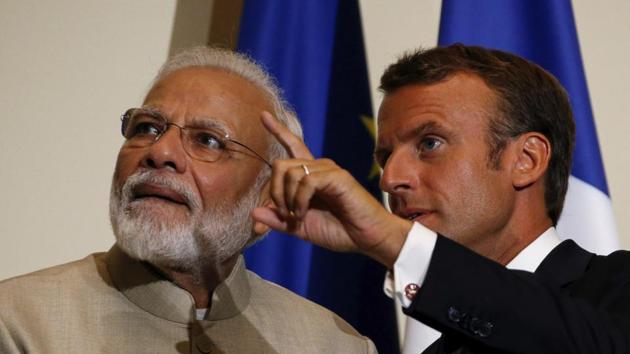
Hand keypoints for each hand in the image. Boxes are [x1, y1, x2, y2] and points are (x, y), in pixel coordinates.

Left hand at [251, 112, 412, 267]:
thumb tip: (253, 213)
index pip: (293, 146)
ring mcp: (328, 170)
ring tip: (296, 216)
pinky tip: (303, 213)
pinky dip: (299, 200)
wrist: (367, 238)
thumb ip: (278, 221)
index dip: (278, 131)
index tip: (263, 115)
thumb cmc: (339, 231)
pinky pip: (307, 181)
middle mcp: (318, 168)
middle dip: (274, 191)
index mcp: (310, 177)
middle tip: (283, 213)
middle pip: (280, 165)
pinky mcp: (337, 177)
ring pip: (291, 172)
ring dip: (286, 199)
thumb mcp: (300, 228)